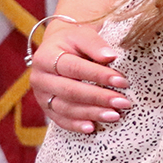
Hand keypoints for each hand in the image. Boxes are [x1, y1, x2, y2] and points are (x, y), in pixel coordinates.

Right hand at [30, 20, 131, 134]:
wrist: (56, 49)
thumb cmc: (73, 41)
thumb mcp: (82, 35)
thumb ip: (95, 44)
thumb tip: (111, 56)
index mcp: (45, 56)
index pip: (74, 67)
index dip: (98, 75)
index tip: (122, 81)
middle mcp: (39, 77)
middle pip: (70, 91)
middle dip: (98, 98)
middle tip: (123, 103)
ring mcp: (41, 95)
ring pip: (65, 108)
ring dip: (91, 113)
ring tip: (115, 116)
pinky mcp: (46, 108)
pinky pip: (60, 120)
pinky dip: (76, 125)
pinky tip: (92, 128)